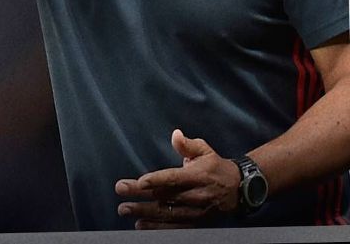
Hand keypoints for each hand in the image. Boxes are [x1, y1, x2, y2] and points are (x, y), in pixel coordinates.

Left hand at [114, 129, 240, 228]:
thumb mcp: (205, 151)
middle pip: (166, 196)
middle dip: (141, 196)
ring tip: (125, 209)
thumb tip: (175, 134)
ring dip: (145, 212)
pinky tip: (141, 225)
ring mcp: (198, 211)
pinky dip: (158, 228)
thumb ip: (188, 145)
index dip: (156, 180)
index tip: (139, 182)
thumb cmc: (216, 167)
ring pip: (168, 213)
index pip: (174, 178)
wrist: (240, 189)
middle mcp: (198, 195)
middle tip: (121, 191)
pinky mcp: (197, 221)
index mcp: (198, 176)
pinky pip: (176, 227)